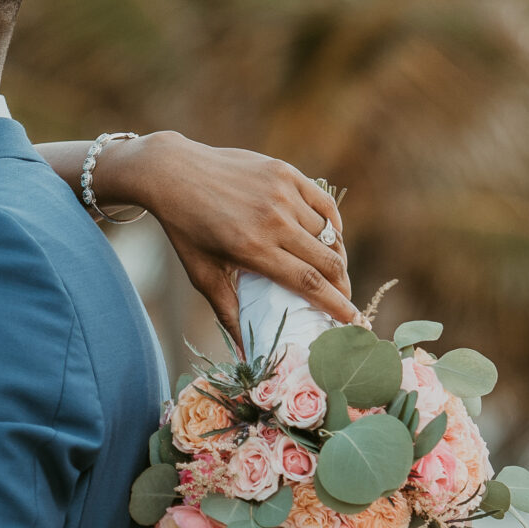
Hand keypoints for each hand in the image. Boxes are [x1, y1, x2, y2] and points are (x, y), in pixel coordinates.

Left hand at [93, 133, 357, 344]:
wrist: (174, 173)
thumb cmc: (187, 231)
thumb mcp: (204, 276)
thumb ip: (229, 314)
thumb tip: (244, 355)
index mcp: (253, 248)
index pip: (308, 282)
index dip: (337, 305)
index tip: (354, 321)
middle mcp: (273, 220)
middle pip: (327, 260)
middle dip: (342, 285)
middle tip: (344, 299)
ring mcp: (282, 193)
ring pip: (328, 233)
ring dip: (336, 256)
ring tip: (333, 271)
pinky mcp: (285, 172)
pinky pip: (324, 204)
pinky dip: (332, 224)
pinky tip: (330, 238)